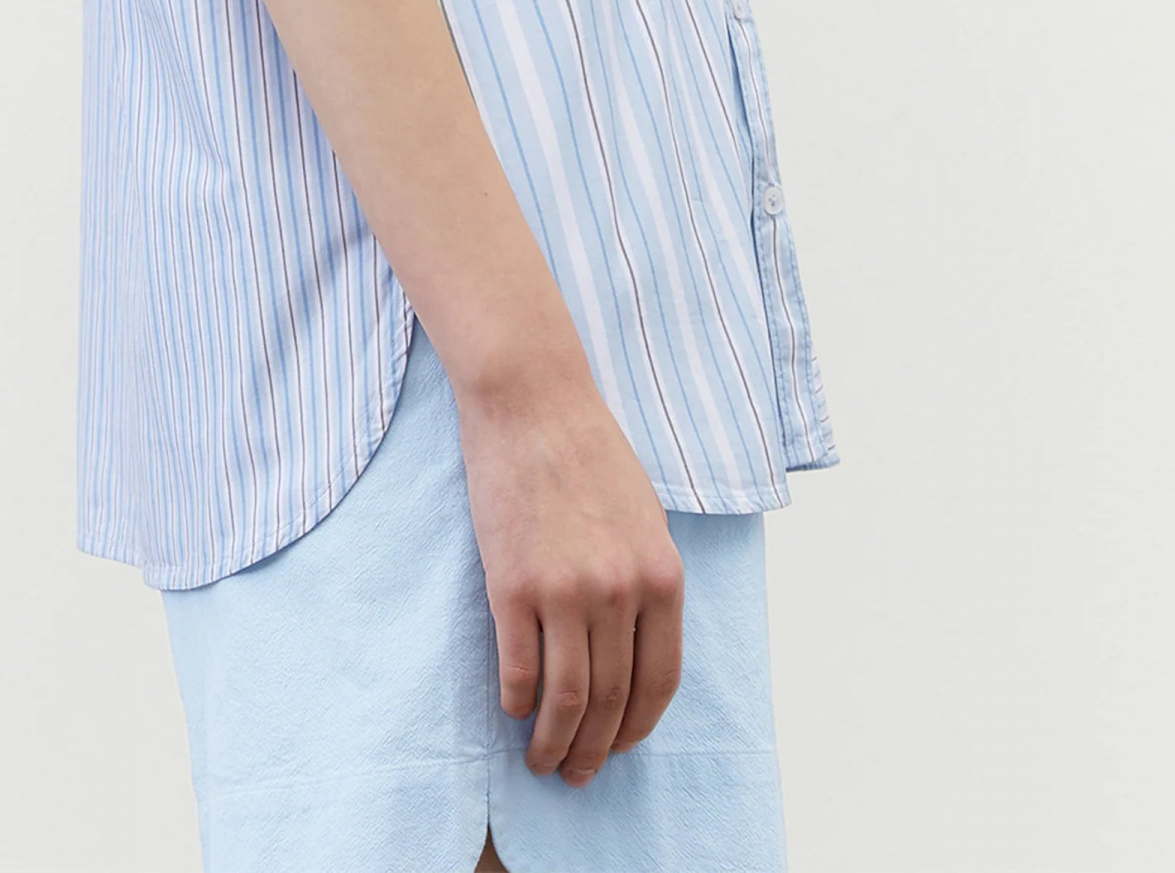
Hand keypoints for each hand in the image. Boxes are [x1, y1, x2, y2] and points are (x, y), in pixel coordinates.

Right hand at [452, 353, 684, 785]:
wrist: (532, 401)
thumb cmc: (587, 451)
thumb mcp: (645, 517)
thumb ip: (646, 582)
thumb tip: (634, 650)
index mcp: (662, 576)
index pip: (659, 681)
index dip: (639, 726)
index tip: (622, 746)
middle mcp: (620, 591)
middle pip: (612, 700)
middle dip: (595, 750)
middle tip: (577, 774)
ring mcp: (566, 591)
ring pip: (566, 699)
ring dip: (554, 743)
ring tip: (542, 759)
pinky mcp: (513, 585)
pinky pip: (519, 669)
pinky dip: (516, 702)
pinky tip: (513, 709)